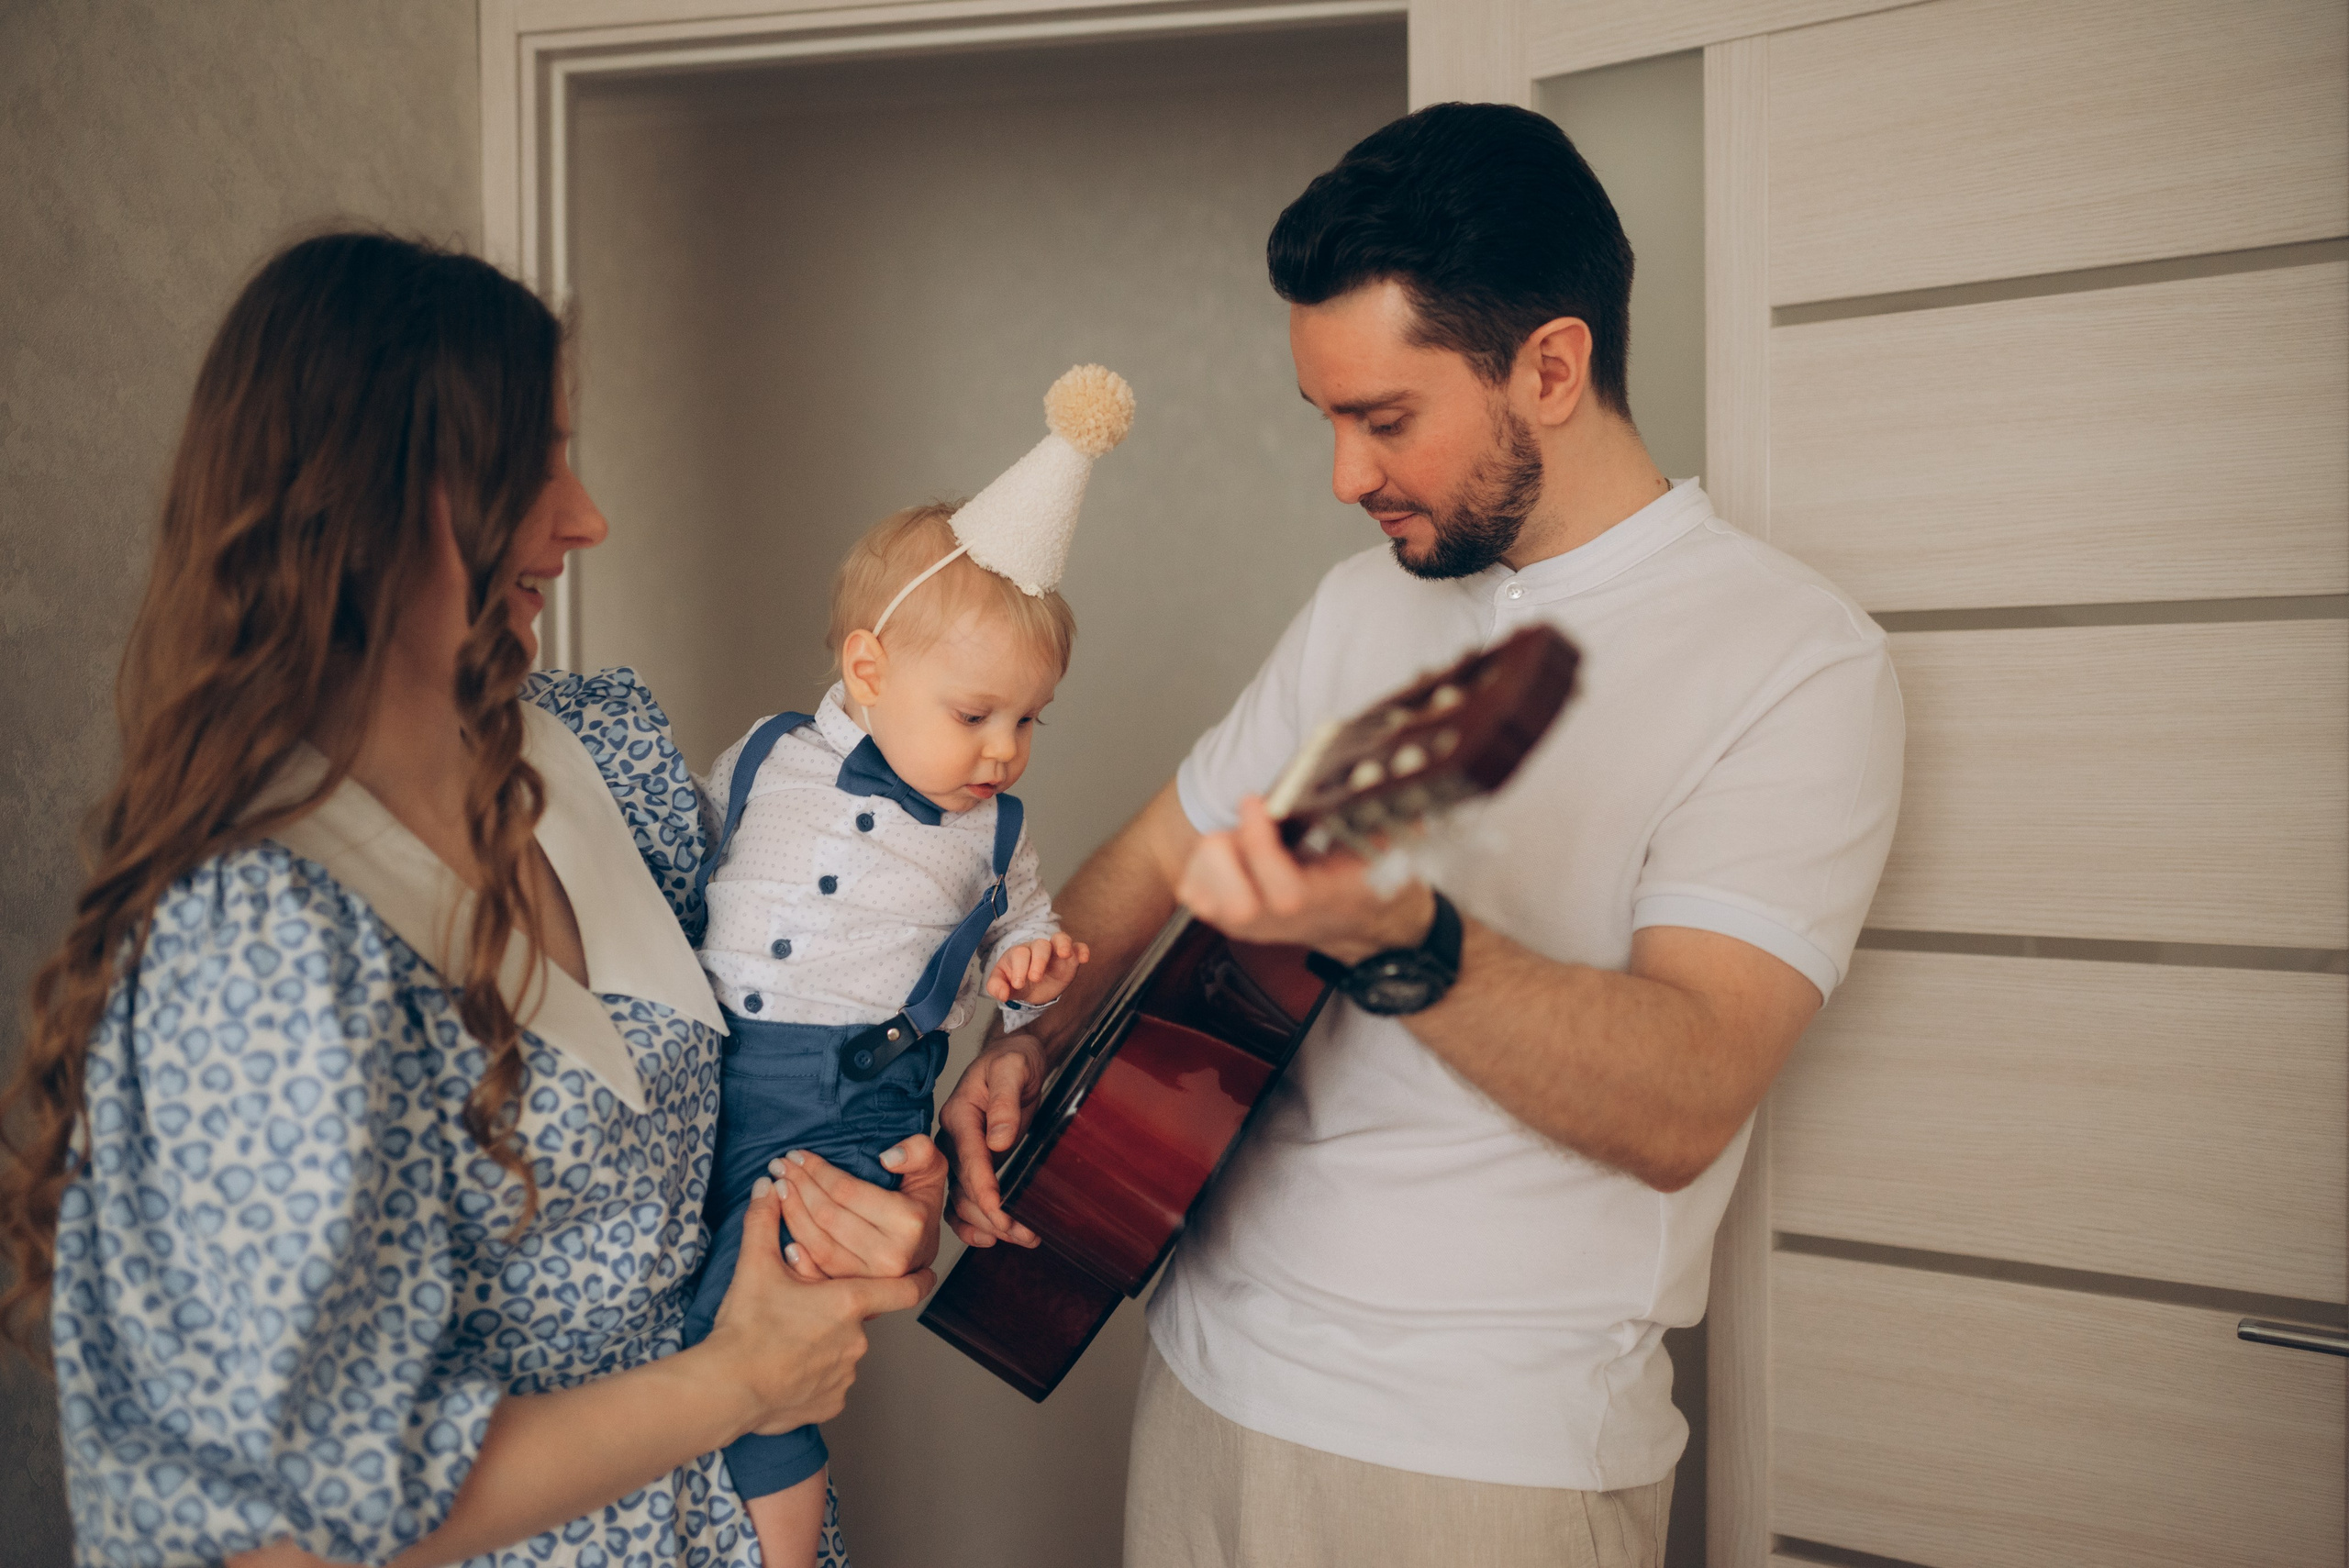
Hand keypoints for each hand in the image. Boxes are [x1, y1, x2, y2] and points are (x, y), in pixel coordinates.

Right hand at [703, 1176, 930, 1435]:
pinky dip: (814, 1376)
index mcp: (848, 1302)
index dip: (918, 1280)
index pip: (904, 1289)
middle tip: (800, 1312)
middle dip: (835, 1313)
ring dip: (824, 1344)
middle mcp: (857, 1339)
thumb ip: (763, 1223)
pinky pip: (830, 1383)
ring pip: (842, 1351)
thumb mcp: (755, 1268)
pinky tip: (787, 1369)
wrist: (726, 1390)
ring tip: (787, 1341)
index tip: (927, 1274)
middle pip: (857, 1318)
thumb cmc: (746, 1328)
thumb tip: (767, 1187)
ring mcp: (846, 1375)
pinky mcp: (831, 1403)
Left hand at [766, 1137, 945, 1279]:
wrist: (922, 1254)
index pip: (847, 1191)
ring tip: (777, 1189)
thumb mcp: (930, 1171)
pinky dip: (795, 1251)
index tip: (798, 1155)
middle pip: (827, 1216)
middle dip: (798, 1186)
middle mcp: (890, 1256)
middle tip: (779, 1166)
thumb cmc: (919, 1208)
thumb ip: (920, 1152)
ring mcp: (871, 1281)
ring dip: (790, 1213)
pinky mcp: (855, 1294)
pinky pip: (816, 1271)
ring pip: (817, 1243)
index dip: (817, 1170)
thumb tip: (888, 1158)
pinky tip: (779, 1230)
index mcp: (908, 1223)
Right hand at [938, 1037, 1044, 1248]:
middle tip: (1018, 1232)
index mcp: (959, 1113)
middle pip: (962, 1185)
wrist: (1016, 1057)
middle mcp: (955, 1137)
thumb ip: (1004, 1103)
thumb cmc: (1013, 1059)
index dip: (982, 1185)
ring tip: (1019, 1238)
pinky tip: (991, 1238)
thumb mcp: (1013, 1068)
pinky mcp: (975, 1163)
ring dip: (987, 1224)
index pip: (968, 1156)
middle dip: (989, 1213)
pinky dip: (974, 1222)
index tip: (998, 1208)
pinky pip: (965, 1198)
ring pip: (963, 1198)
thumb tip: (999, 1139)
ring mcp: (963, 1153)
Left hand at [986, 931, 1089, 1004]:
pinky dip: (1082, 950)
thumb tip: (1002, 994)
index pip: (1020, 954)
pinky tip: (1084, 959)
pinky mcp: (1071, 958)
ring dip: (1063, 944)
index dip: (1019, 968)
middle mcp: (1037, 949)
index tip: (1019, 984)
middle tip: (1035, 979)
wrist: (1032, 987)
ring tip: (1064, 954)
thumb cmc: (1016, 980)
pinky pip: (1078, 947)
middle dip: (1039, 961)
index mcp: (1019, 953)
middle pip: (1040, 945)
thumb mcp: (1002, 984)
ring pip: (1060, 939)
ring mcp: (1055, 951)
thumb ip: (996, 987)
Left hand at [1177, 795, 1434, 963]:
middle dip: (1223, 857)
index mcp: (1333, 900)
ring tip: (1229, 832)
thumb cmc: (1375, 877)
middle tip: (1232, 822)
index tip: (1253, 802)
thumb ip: (1379, 814)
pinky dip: (1198, 867)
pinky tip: (1221, 848)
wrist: (1365, 919)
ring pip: (1211, 905)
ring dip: (1208, 860)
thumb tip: (1375, 773)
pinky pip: (1198, 897)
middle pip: (1239, 909)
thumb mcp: (1390, 844)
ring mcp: (1259, 926)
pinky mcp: (1236, 920)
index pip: (1289, 894)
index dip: (1261, 847)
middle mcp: (1291, 922)